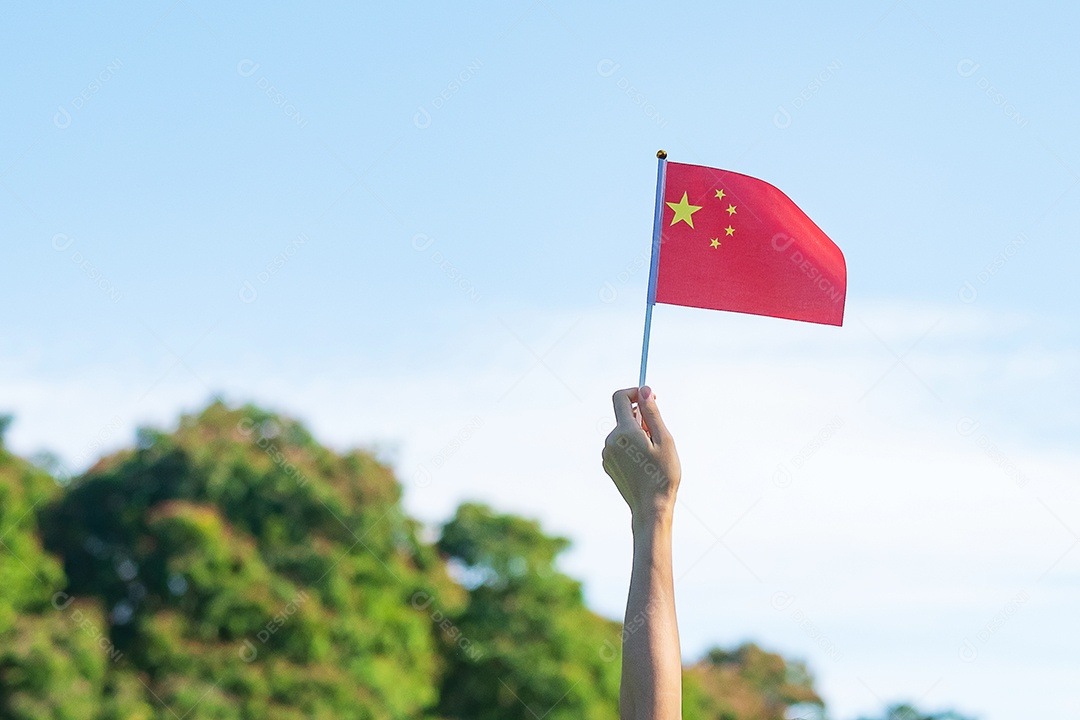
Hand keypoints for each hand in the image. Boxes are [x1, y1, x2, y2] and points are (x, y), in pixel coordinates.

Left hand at [602, 386, 680, 519]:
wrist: (651, 508)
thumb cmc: (662, 474)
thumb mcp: (664, 440)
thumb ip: (652, 413)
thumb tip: (644, 390)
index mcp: (624, 432)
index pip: (620, 398)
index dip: (635, 393)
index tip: (649, 398)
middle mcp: (611, 440)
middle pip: (624, 416)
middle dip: (641, 419)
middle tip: (658, 438)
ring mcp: (607, 454)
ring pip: (623, 432)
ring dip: (637, 435)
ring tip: (652, 456)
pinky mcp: (608, 464)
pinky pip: (619, 447)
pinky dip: (631, 448)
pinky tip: (643, 465)